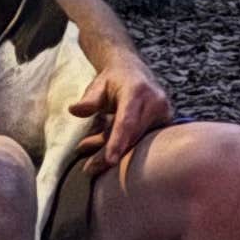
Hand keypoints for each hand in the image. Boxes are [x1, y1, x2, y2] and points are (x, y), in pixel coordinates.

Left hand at [78, 43, 172, 171]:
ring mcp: (164, 113)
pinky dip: (126, 148)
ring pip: (138, 142)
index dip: (118, 141)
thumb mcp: (98, 85)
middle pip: (132, 137)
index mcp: (137, 90)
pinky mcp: (165, 124)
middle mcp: (155, 102)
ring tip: (93, 164)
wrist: (133, 71)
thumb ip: (89, 100)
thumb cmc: (113, 80)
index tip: (110, 160)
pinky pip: (145, 142)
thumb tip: (74, 110)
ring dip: (116, 153)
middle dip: (110, 153)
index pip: (127, 121)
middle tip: (88, 168)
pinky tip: (109, 155)